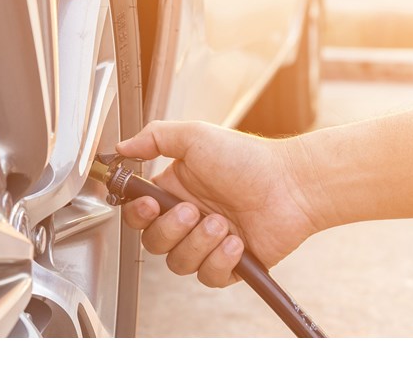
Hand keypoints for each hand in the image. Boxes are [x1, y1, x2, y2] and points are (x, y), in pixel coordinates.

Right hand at [117, 121, 326, 287]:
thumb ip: (153, 138)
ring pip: (178, 263)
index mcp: (175, 191)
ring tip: (223, 223)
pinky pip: (208, 276)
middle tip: (193, 211)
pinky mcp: (230, 265)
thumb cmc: (248, 159)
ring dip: (198, 243)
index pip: (138, 214)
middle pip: (153, 242)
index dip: (137, 214)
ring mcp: (208, 243)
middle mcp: (188, 219)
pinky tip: (237, 242)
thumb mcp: (195, 136)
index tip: (150, 205)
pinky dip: (220, 261)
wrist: (291, 184)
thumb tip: (121, 149)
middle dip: (170, 230)